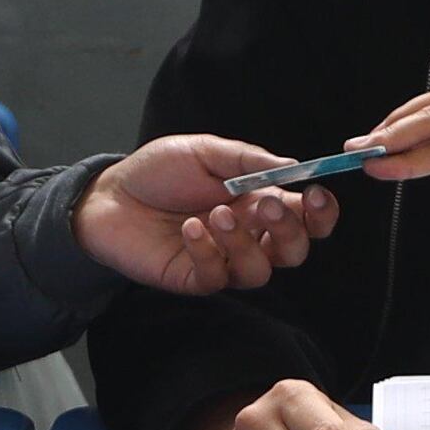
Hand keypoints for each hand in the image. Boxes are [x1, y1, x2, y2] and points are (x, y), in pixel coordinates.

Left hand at [77, 137, 344, 295]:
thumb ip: (248, 158)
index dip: (320, 213)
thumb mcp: (204, 151)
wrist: (109, 195)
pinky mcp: (194, 278)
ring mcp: (223, 260)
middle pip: (294, 251)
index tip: (317, 195)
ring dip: (244, 242)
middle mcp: (248, 235)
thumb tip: (292, 166)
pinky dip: (208, 253)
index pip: (305, 217)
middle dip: (288, 230)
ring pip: (260, 271)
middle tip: (263, 203)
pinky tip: (189, 230)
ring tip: (215, 214)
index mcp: (258, 202)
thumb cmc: (158, 172)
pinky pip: (216, 278)